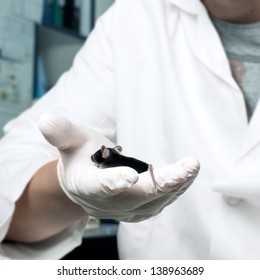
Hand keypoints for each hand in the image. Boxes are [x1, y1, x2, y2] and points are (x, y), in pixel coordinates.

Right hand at [39, 115, 199, 221]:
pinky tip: (187, 177)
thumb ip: (60, 132)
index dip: (112, 183)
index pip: (97, 187)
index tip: (128, 178)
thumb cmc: (79, 157)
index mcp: (85, 185)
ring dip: (176, 186)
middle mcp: (105, 203)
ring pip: (153, 202)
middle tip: (188, 167)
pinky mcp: (138, 210)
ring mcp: (124, 209)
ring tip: (192, 168)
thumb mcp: (69, 141)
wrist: (84, 180)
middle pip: (136, 197)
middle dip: (163, 183)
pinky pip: (159, 203)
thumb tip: (46, 120)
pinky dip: (175, 190)